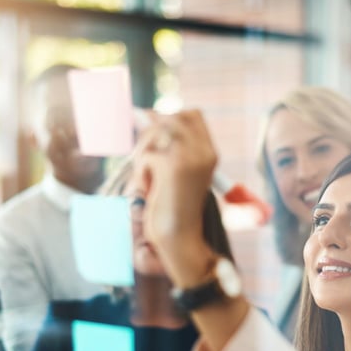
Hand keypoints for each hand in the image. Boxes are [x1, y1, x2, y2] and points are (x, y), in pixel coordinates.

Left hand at [133, 110, 217, 284]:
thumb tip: (144, 113)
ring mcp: (189, 157)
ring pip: (155, 132)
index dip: (169, 120)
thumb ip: (166, 144)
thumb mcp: (176, 171)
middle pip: (170, 118)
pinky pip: (146, 155)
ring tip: (148, 178)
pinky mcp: (173, 166)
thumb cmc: (174, 207)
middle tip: (148, 162)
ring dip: (143, 154)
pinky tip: (150, 190)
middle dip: (151, 135)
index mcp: (209, 152)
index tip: (157, 141)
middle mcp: (203, 151)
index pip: (191, 114)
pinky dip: (141, 173)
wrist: (180, 237)